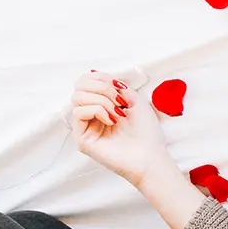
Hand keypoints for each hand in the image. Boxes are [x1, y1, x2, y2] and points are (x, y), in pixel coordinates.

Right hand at [68, 71, 171, 187]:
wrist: (151, 156)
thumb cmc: (146, 131)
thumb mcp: (134, 98)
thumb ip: (115, 85)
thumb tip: (95, 73)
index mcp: (102, 104)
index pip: (87, 80)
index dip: (101, 77)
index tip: (119, 86)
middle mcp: (91, 115)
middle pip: (79, 86)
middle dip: (101, 86)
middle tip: (119, 100)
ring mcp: (85, 127)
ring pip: (77, 97)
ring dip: (101, 99)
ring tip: (117, 112)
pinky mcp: (82, 139)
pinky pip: (79, 113)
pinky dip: (97, 110)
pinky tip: (112, 121)